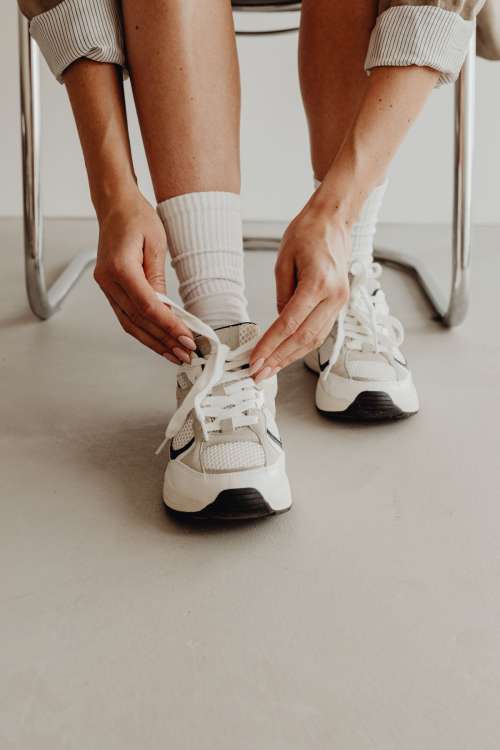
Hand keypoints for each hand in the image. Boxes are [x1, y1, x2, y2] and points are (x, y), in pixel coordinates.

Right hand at [93, 190, 194, 363]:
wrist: (115, 206)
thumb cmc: (136, 217)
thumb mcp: (156, 243)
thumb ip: (159, 278)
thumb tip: (167, 309)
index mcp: (120, 268)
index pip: (147, 306)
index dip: (168, 326)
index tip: (187, 339)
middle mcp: (108, 280)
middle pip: (138, 321)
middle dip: (164, 340)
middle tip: (185, 354)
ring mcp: (106, 286)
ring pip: (130, 324)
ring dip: (153, 342)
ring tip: (175, 354)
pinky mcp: (109, 289)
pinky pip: (126, 316)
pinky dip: (144, 331)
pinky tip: (160, 341)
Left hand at [250, 205, 350, 380]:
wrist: (334, 220)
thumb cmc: (307, 232)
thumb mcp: (283, 260)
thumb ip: (281, 295)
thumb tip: (280, 325)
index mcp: (318, 282)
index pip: (289, 324)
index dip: (270, 346)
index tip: (255, 360)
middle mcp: (333, 296)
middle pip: (303, 338)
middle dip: (279, 359)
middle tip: (258, 374)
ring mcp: (340, 301)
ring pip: (315, 339)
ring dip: (291, 357)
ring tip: (270, 369)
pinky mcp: (339, 303)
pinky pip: (321, 331)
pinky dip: (303, 346)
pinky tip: (286, 354)